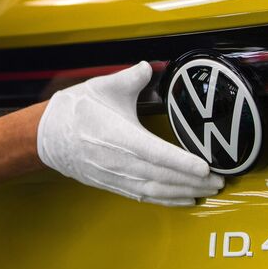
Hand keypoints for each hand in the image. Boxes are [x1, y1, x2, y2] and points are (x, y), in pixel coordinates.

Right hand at [37, 62, 224, 206]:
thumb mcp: (104, 86)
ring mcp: (117, 176)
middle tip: (220, 181)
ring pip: (157, 190)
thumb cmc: (75, 111)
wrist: (47, 136)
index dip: (183, 163)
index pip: (157, 153)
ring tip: (209, 191)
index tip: (206, 168)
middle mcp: (120, 161)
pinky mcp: (114, 184)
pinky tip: (185, 199)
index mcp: (119, 136)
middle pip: (163, 177)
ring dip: (185, 192)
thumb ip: (132, 77)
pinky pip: (145, 196)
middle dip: (194, 182)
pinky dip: (168, 200)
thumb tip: (150, 68)